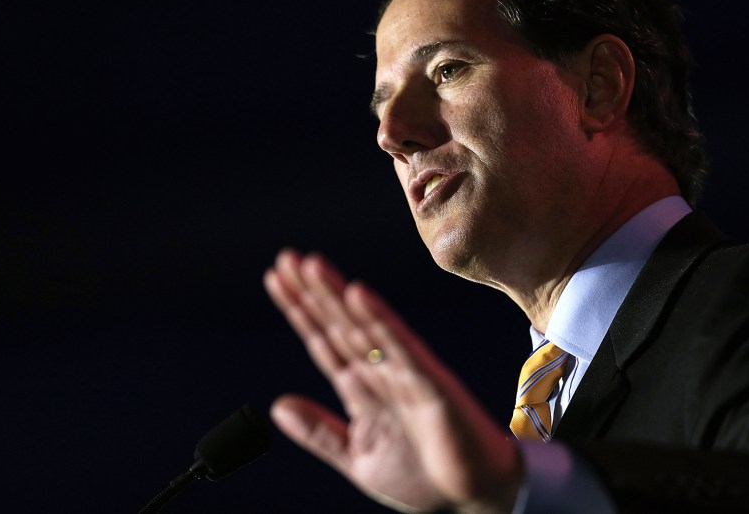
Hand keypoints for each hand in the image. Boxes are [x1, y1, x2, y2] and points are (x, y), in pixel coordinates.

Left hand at [264, 249, 521, 513]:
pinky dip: (379, 319)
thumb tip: (277, 407)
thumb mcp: (358, 458)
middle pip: (338, 323)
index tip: (275, 280)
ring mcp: (404, 372)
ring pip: (363, 325)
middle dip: (311, 291)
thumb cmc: (421, 479)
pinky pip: (400, 345)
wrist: (473, 500)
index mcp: (362, 388)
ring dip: (337, 295)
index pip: (323, 341)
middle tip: (284, 258)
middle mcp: (380, 372)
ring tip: (309, 265)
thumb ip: (319, 432)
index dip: (299, 310)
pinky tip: (358, 295)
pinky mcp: (430, 382)